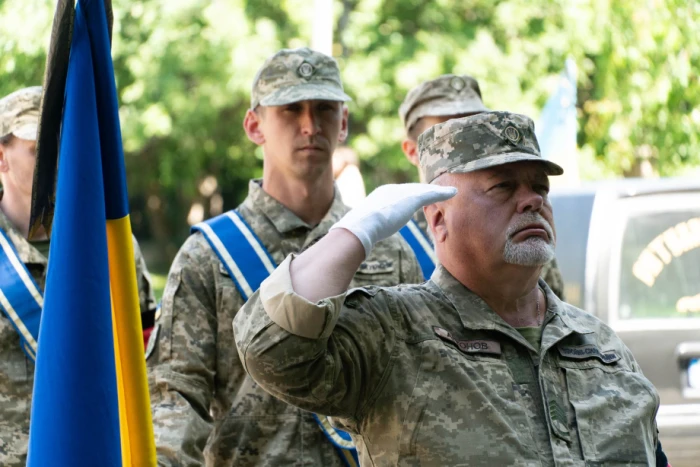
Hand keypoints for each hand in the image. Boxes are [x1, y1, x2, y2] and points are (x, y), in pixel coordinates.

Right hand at [331, 183, 456, 257]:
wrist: (360, 227)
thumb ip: (365, 232)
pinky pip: (431, 194)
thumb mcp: (363, 230)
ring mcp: (400, 193)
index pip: (399, 194)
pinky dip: (443, 193)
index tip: (420, 197)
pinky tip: (454, 193)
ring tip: (449, 191)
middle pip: (413, 190)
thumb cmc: (357, 233)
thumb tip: (357, 244)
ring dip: (437, 191)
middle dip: (425, 191)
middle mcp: (391, 190)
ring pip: (423, 190)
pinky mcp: (411, 198)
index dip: (411, 196)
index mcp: (380, 196)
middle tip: (438, 191)